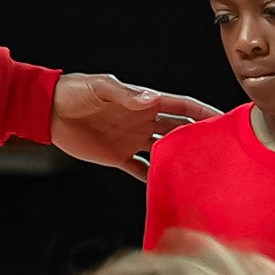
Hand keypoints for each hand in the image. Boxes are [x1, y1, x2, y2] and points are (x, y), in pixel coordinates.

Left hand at [50, 74, 220, 179]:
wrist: (48, 110)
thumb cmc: (75, 90)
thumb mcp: (101, 87)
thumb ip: (127, 95)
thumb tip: (152, 99)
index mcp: (144, 101)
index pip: (181, 106)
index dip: (203, 112)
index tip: (225, 120)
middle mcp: (142, 120)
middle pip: (179, 130)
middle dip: (199, 137)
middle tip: (222, 151)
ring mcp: (131, 139)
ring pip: (164, 150)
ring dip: (180, 159)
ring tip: (201, 172)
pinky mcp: (117, 156)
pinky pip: (140, 169)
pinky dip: (153, 178)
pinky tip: (167, 187)